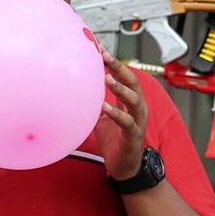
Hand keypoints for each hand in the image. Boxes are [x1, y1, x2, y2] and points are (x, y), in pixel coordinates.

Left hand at [96, 47, 146, 180]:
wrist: (125, 167)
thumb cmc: (115, 140)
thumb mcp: (103, 118)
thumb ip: (96, 103)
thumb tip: (77, 91)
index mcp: (130, 101)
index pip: (124, 76)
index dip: (114, 62)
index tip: (100, 48)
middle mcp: (137, 108)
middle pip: (132, 82)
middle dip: (119, 68)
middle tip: (105, 56)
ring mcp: (137, 121)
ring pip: (134, 99)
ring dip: (121, 88)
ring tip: (107, 79)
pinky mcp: (133, 135)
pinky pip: (127, 122)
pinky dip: (116, 113)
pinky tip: (104, 107)